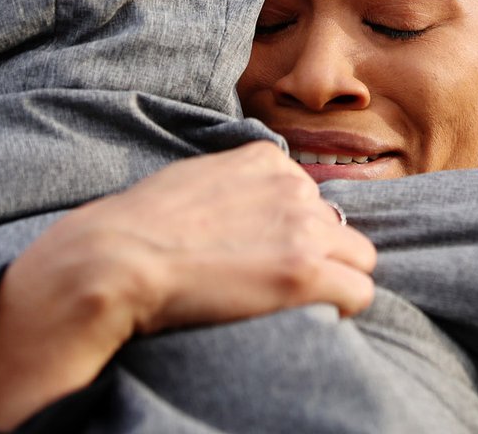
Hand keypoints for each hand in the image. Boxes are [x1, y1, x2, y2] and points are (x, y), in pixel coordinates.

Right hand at [0, 140, 375, 429]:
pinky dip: (340, 309)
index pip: (311, 195)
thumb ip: (236, 183)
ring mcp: (303, 228)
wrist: (119, 257)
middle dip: (320, 253)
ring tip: (291, 303)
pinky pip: (359, 293)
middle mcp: (294, 187)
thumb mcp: (195, 178)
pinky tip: (305, 316)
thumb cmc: (142, 225)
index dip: (293, 230)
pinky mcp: (306, 273)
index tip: (265, 252)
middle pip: (340, 226)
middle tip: (276, 282)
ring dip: (334, 280)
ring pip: (359, 259)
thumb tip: (252, 206)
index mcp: (266, 160)